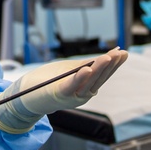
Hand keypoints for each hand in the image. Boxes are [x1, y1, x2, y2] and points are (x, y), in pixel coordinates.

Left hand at [0, 48, 127, 132]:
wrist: (26, 96)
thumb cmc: (48, 81)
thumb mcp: (70, 70)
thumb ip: (85, 65)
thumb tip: (105, 56)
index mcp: (86, 88)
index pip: (104, 75)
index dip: (114, 65)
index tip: (124, 53)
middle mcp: (82, 94)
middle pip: (99, 78)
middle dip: (110, 65)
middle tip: (120, 53)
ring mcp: (72, 96)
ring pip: (88, 82)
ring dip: (98, 69)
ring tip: (107, 57)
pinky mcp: (59, 94)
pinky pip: (71, 86)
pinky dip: (79, 78)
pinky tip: (87, 69)